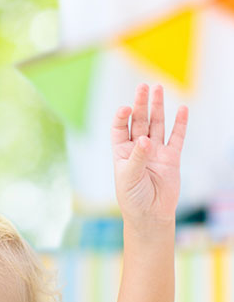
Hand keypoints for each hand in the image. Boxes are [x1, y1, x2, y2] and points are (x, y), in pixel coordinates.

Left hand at [111, 84, 187, 224]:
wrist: (150, 215)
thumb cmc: (133, 198)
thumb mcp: (129, 178)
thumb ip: (137, 158)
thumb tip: (145, 139)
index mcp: (122, 153)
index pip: (120, 129)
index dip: (122, 117)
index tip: (126, 109)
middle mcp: (138, 149)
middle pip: (139, 121)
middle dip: (141, 104)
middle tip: (143, 87)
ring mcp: (155, 152)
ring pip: (157, 125)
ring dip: (158, 108)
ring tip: (158, 89)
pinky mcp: (171, 158)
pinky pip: (176, 137)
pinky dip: (180, 124)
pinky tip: (182, 109)